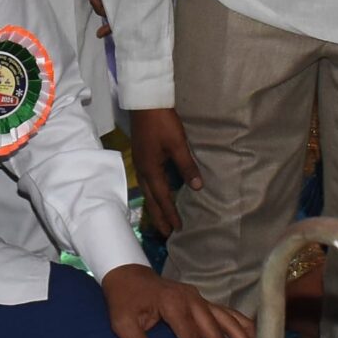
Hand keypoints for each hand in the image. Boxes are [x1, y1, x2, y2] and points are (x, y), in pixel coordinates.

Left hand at [100, 264, 255, 337]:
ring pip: (229, 320)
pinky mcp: (205, 301)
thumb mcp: (121, 322)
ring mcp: (201, 299)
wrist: (128, 274)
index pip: (190, 336)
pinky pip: (229, 314)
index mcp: (173, 303)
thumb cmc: (124, 299)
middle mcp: (193, 300)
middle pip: (215, 330)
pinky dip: (244, 326)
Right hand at [127, 107, 199, 237]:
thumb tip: (197, 188)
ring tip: (161, 219)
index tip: (178, 230)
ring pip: (147, 192)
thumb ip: (187, 166)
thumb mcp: (178, 144)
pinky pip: (146, 182)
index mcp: (151, 170)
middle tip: (165, 234)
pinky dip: (153, 194)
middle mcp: (142, 170)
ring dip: (155, 207)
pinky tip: (157, 193)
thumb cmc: (162, 122)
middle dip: (159, 217)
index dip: (171, 214)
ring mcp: (139, 163)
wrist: (145, 102)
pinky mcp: (141, 157)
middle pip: (151, 199)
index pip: (163, 198)